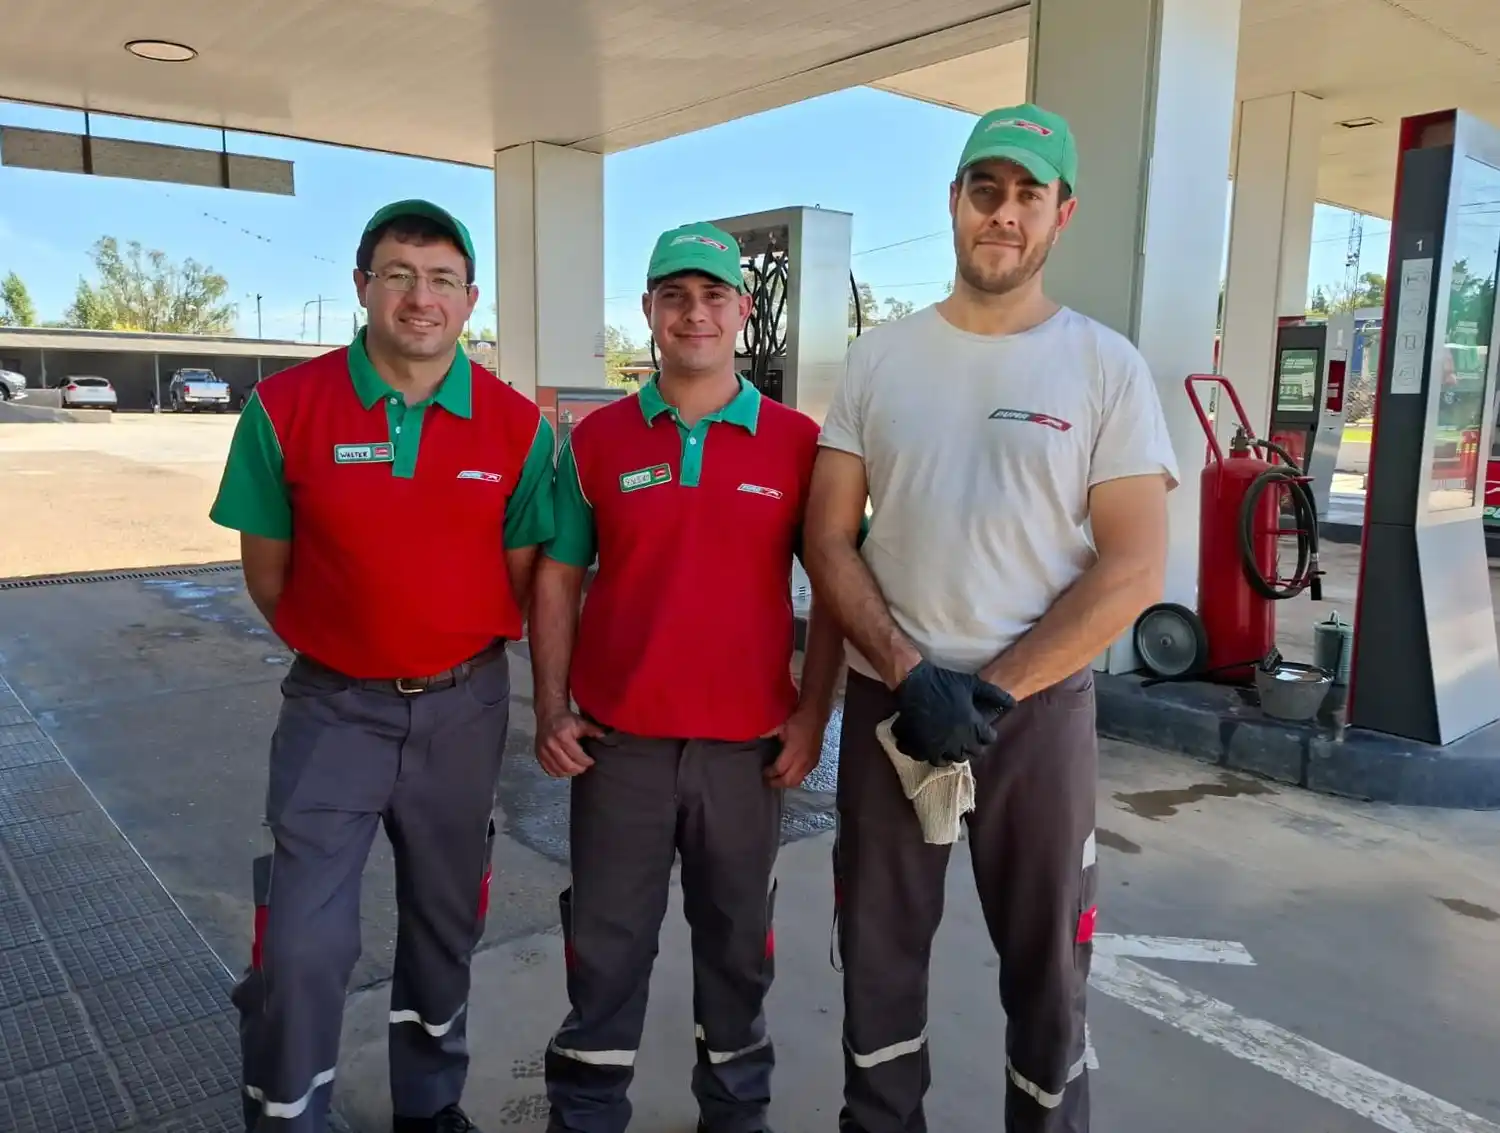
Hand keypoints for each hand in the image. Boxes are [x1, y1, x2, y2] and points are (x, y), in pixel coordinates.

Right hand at [535, 709, 601, 777]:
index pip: (577, 756)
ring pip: (558, 770)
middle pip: (568, 766)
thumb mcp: (581, 722)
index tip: (592, 761)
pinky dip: (558, 772)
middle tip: (585, 767)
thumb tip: (606, 737)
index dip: (587, 762)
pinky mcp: (539, 754)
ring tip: (576, 768)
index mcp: (563, 736)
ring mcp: (543, 751)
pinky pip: (549, 770)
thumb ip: (594, 730)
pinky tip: (565, 769)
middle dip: (579, 769)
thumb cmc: (567, 719)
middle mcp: (551, 745)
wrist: (549, 714)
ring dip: (569, 772)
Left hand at [764, 707, 825, 789]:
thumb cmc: (797, 720)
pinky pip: (804, 776)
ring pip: (798, 781)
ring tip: (777, 780)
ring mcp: (810, 762)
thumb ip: (768, 734)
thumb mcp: (780, 725)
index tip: (763, 772)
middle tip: (767, 781)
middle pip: (789, 780)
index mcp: (793, 751)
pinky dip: (795, 778)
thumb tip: (754, 739)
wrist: (815, 716)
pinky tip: (788, 774)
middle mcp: (803, 760)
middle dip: (777, 783)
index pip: (779, 769)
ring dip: (786, 782)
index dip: (770, 773)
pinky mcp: (815, 762)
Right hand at [891, 661, 1013, 766]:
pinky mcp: (921, 749)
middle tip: (968, 737)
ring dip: (954, 753)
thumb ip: (994, 694)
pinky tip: (933, 748)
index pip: (988, 739)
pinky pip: (931, 760)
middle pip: (973, 753)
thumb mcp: (972, 684)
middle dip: (973, 745)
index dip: (987, 734)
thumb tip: (1014, 703)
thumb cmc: (944, 682)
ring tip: (952, 745)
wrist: (913, 683)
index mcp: (973, 726)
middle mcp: (958, 741)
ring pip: (953, 760)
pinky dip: (934, 756)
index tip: (983, 729)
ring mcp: (939, 747)